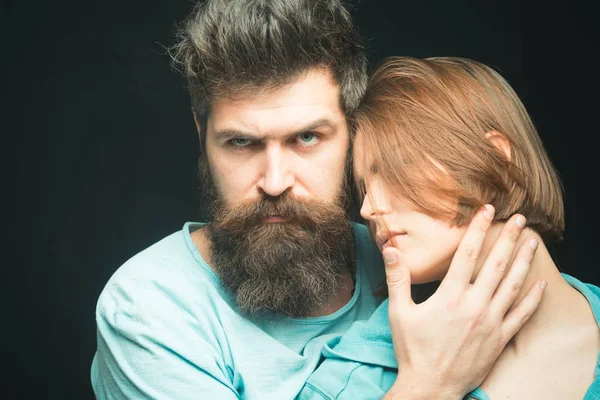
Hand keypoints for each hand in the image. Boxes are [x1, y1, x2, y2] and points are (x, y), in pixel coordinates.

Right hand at [382, 205, 545, 399]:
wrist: (431, 386)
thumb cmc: (413, 349)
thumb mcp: (399, 312)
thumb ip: (397, 278)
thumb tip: (390, 250)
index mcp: (450, 296)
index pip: (467, 254)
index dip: (478, 230)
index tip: (487, 211)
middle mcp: (474, 306)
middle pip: (496, 265)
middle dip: (508, 239)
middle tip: (520, 219)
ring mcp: (490, 323)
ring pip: (512, 286)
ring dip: (524, 262)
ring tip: (533, 242)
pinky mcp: (499, 339)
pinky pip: (521, 316)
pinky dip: (532, 299)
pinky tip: (541, 285)